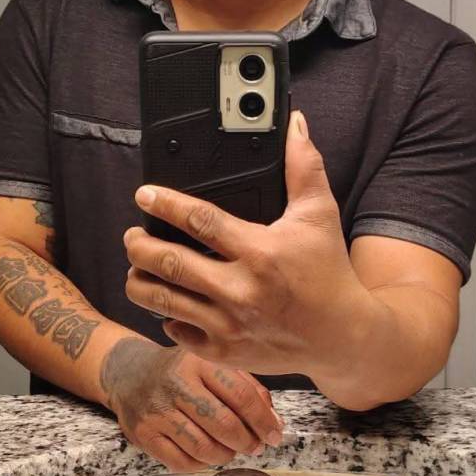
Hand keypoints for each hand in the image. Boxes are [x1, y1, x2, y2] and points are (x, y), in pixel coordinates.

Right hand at [99, 338, 282, 471]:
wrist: (130, 371)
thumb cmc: (180, 369)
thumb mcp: (211, 362)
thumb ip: (244, 384)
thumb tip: (272, 418)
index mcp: (198, 360)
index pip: (239, 393)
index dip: (262, 419)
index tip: (274, 434)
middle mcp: (176, 382)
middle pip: (222, 423)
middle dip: (246, 441)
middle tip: (255, 446)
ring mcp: (158, 409)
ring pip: (203, 447)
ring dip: (225, 455)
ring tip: (231, 449)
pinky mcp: (144, 433)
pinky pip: (181, 462)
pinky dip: (201, 464)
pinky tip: (207, 454)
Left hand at [124, 111, 377, 378]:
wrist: (343, 336)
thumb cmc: (328, 270)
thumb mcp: (318, 214)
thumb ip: (304, 166)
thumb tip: (296, 125)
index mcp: (260, 251)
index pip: (200, 221)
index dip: (166, 204)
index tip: (144, 194)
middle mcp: (240, 289)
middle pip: (169, 264)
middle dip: (140, 246)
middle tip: (132, 234)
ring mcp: (229, 325)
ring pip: (163, 301)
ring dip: (141, 281)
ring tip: (136, 265)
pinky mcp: (226, 351)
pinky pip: (178, 332)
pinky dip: (165, 315)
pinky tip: (166, 302)